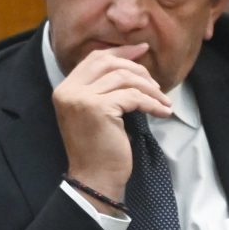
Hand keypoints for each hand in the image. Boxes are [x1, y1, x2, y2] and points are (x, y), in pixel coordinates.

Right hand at [52, 43, 170, 203]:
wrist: (94, 179)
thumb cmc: (98, 150)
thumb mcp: (95, 113)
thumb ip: (102, 89)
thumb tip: (130, 64)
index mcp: (65, 89)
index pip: (94, 58)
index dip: (120, 51)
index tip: (142, 50)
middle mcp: (69, 90)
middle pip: (108, 62)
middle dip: (137, 67)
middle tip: (157, 83)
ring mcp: (81, 99)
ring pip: (124, 77)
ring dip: (149, 88)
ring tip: (163, 101)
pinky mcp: (98, 109)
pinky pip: (133, 97)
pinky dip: (152, 103)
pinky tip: (163, 112)